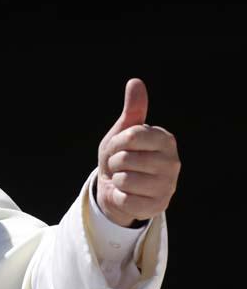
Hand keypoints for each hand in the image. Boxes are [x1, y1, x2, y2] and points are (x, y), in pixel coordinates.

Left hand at [97, 79, 180, 226]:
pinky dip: (119, 197)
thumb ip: (133, 109)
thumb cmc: (122, 155)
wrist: (118, 187)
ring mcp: (168, 186)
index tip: (119, 146)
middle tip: (120, 165)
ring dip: (117, 180)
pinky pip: (125, 199)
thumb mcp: (124, 131)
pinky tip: (128, 195)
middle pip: (126, 158)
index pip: (131, 136)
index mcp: (166, 139)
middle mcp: (173, 162)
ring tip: (124, 179)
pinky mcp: (158, 206)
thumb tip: (135, 82)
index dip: (116, 142)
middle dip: (114, 162)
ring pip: (124, 179)